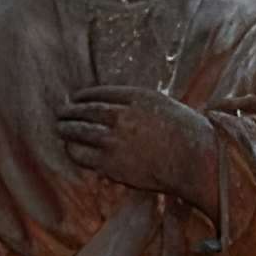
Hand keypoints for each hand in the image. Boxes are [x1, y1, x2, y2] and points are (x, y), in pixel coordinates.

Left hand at [57, 86, 216, 216]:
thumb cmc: (190, 137)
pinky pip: (85, 155)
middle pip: (88, 109)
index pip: (103, 92)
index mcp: (138, 97)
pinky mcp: (112, 163)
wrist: (195, 162)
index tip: (77, 97)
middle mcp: (123, 115)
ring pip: (82, 130)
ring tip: (60, 128)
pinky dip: (75, 151)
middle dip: (71, 110)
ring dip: (68, 129)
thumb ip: (144, 107)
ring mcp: (116, 139)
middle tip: (61, 111)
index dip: (86, 95)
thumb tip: (126, 110)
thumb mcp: (167, 108)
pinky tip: (70, 148)